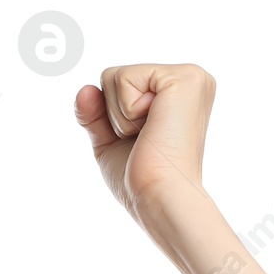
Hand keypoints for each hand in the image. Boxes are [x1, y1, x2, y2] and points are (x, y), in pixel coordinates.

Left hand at [74, 63, 214, 226]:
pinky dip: (126, 111)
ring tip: (150, 137)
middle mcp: (189, 78)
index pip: (120, 85)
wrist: (158, 198)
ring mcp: (190, 76)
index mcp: (177, 93)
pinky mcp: (184, 78)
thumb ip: (96, 114)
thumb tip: (84, 89)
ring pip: (114, 76)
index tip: (142, 142)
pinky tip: (153, 128)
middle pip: (113, 76)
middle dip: (115, 116)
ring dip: (120, 116)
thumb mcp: (110, 142)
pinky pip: (123, 78)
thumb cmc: (140, 181)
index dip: (114, 119)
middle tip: (145, 141)